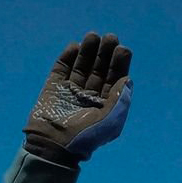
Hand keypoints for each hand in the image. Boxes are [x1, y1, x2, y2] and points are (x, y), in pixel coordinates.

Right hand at [23, 32, 132, 165]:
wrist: (55, 146)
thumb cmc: (87, 136)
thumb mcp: (111, 120)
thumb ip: (121, 98)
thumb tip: (128, 78)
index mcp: (105, 105)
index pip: (114, 79)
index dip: (119, 63)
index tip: (122, 49)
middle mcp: (89, 96)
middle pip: (99, 70)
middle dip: (105, 53)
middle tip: (110, 38)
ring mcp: (71, 91)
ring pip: (81, 66)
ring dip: (88, 51)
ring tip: (92, 36)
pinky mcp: (53, 88)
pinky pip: (61, 69)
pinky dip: (68, 57)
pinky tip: (75, 46)